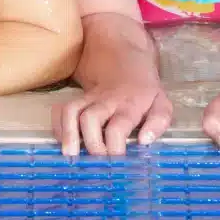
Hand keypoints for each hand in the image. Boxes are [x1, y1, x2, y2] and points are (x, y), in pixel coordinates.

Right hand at [53, 78, 172, 157]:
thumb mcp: (161, 102)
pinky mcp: (79, 98)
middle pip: (90, 119)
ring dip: (68, 134)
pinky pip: (61, 109)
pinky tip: (63, 142)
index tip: (116, 164)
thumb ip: (158, 121)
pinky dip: (58, 125)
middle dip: (90, 144)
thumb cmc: (145, 89)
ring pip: (71, 111)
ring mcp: (89, 98)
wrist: (126, 55)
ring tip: (70, 154)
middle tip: (96, 163)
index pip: (117, 128)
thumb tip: (144, 141)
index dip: (114, 148)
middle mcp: (106, 101)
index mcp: (130, 105)